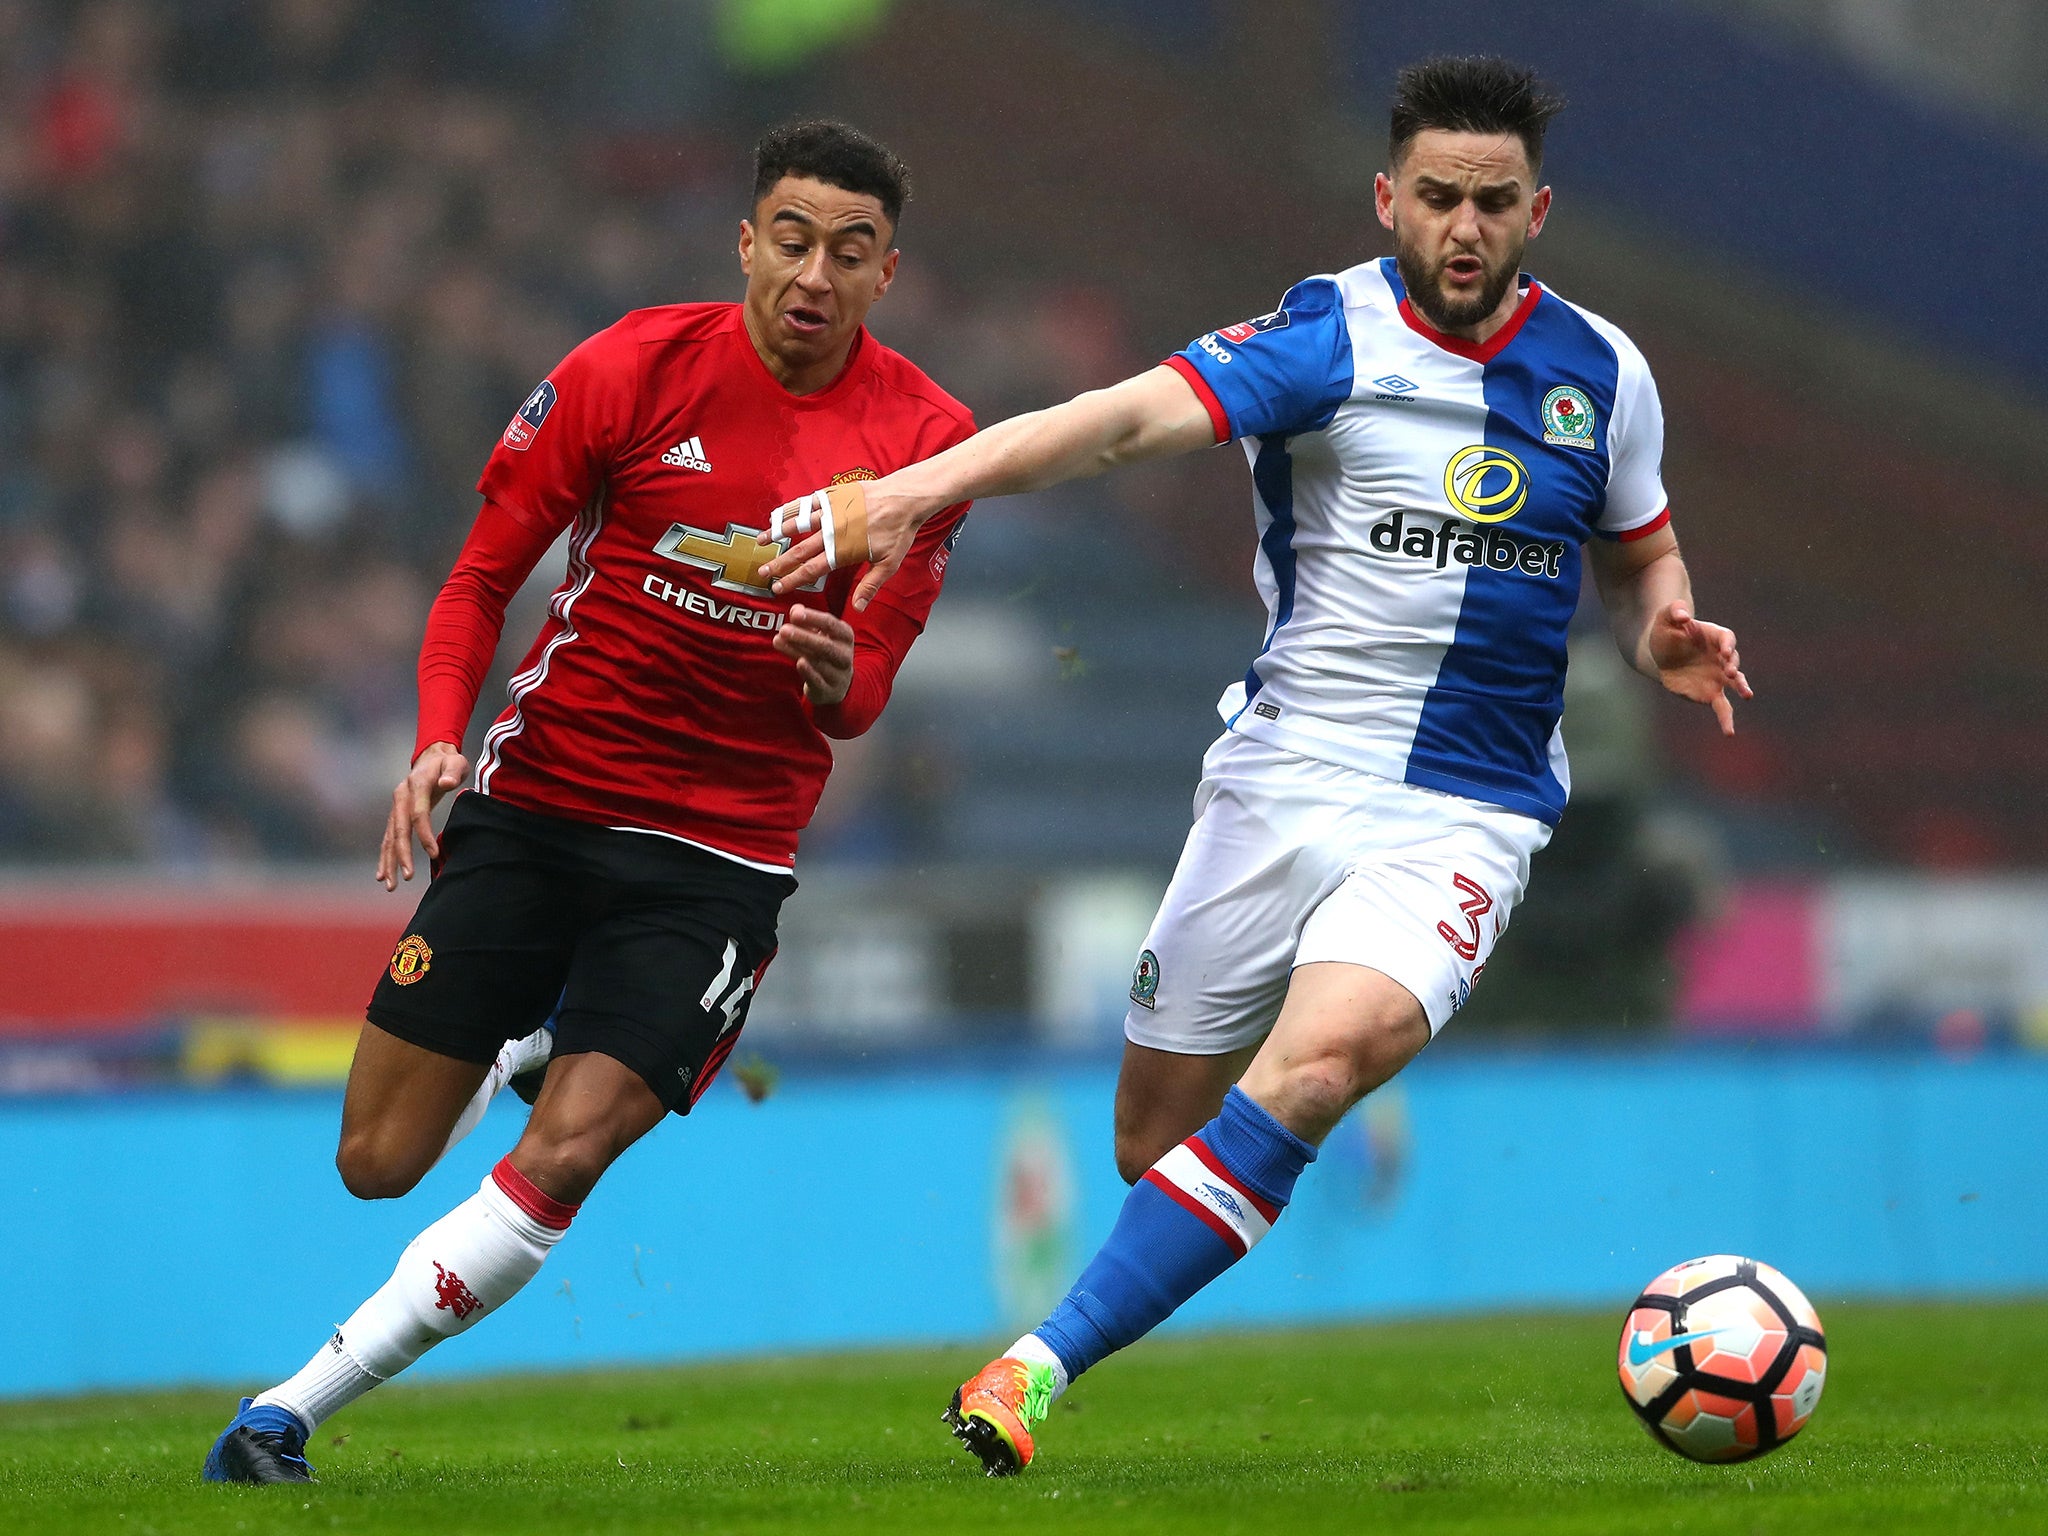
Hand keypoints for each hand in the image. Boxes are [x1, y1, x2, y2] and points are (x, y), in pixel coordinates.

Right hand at [378, 741, 469, 889]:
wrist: (431, 756)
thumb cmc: (447, 762)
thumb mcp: (455, 762)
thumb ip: (452, 772)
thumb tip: (445, 783)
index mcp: (416, 784)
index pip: (418, 813)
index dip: (425, 834)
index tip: (434, 854)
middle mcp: (401, 796)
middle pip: (399, 829)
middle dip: (402, 854)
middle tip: (408, 876)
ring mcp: (396, 806)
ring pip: (389, 837)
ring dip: (389, 861)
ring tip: (390, 885)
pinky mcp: (396, 813)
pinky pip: (389, 837)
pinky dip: (385, 856)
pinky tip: (383, 874)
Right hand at [760, 476, 924, 611]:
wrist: (904, 498)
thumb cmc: (898, 532)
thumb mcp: (888, 564)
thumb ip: (869, 586)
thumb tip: (857, 609)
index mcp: (842, 551)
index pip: (812, 570)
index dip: (792, 580)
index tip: (777, 587)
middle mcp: (831, 532)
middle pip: (799, 550)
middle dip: (779, 563)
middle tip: (762, 572)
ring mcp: (830, 511)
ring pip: (797, 525)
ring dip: (777, 534)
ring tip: (760, 542)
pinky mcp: (832, 495)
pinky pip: (806, 502)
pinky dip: (791, 510)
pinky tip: (777, 514)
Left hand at [773, 604, 854, 705]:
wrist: (837, 685)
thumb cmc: (825, 653)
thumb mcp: (821, 634)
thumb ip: (807, 621)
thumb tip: (795, 609)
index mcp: (845, 636)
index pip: (830, 624)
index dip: (812, 618)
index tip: (794, 614)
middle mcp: (845, 654)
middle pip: (825, 645)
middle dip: (803, 636)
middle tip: (783, 629)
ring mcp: (838, 674)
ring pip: (818, 661)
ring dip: (797, 650)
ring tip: (778, 640)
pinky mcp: (828, 689)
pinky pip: (818, 680)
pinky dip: (808, 672)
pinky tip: (798, 662)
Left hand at [1647, 603, 1751, 733]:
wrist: (1660, 654)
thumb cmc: (1666, 632)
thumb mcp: (1665, 618)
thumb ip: (1674, 611)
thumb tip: (1683, 615)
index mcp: (1714, 637)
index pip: (1727, 638)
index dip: (1727, 645)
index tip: (1724, 652)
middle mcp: (1721, 657)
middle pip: (1734, 660)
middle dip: (1734, 666)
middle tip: (1730, 672)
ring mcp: (1719, 676)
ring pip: (1735, 683)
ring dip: (1741, 687)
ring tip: (1747, 694)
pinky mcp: (1711, 693)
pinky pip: (1722, 707)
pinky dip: (1726, 719)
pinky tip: (1729, 732)